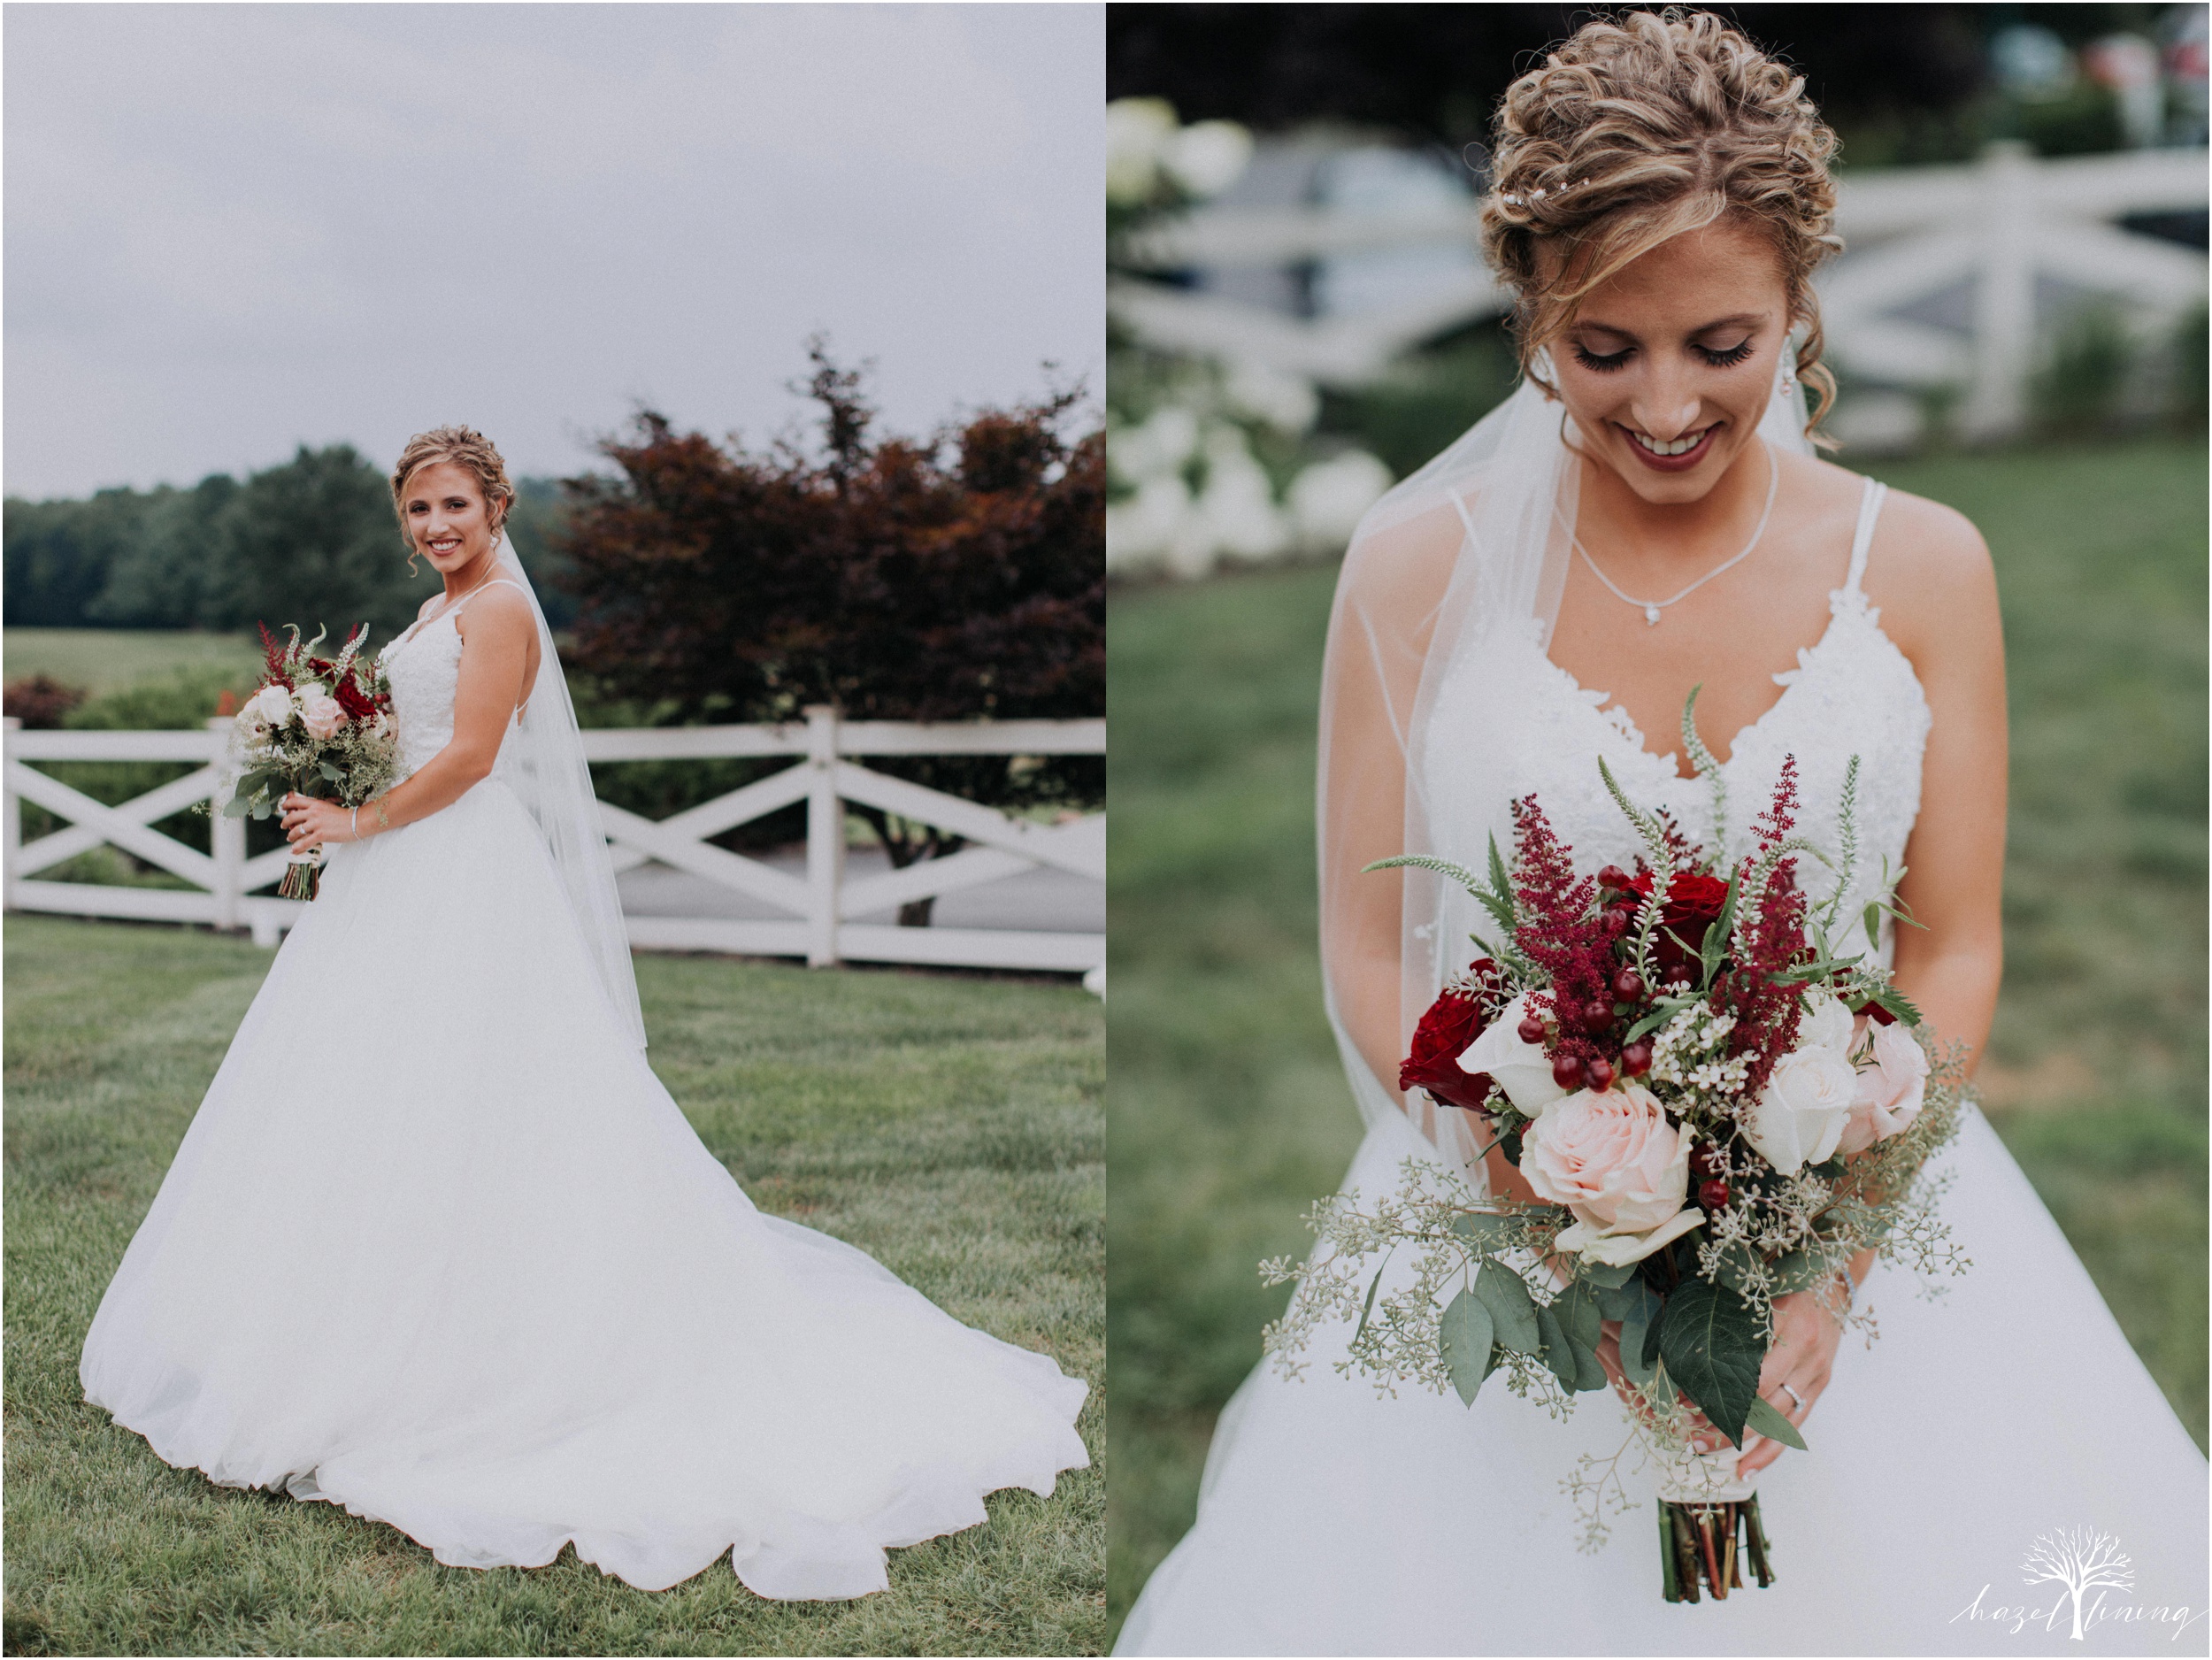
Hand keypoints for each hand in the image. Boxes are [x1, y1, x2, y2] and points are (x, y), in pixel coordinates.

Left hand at [279, 792, 352, 849]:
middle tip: (283, 826)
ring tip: (290, 838)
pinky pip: (304, 842)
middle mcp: (313, 812)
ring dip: (291, 836)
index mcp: (315, 803)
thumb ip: (316, 808)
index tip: (284, 809)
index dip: (286, 805)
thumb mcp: (329, 806)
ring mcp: (316, 823)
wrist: (357, 822)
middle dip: (285, 822)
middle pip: (291, 817)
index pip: (294, 801)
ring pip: (296, 831)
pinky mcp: (320, 835)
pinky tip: (294, 850)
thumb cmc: (345, 815)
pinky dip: (297, 848)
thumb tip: (305, 814)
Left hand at [1594, 1285, 1841, 1468]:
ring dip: (1738, 1442)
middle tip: (1684, 1433)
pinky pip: (1794, 1428)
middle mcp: (1808, 1357)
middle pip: (1762, 1405)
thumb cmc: (1784, 1276)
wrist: (1834, 1278)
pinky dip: (1769, 1452)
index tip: (1682, 1399)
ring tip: (1702, 1451)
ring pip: (1776, 1424)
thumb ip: (1728, 1311)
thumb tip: (1681, 1337)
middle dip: (1720, 1422)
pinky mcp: (1819, 1387)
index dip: (1717, 1393)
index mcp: (1792, 1328)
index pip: (1752, 1375)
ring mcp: (1816, 1376)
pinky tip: (1745, 1470)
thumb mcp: (1756, 1286)